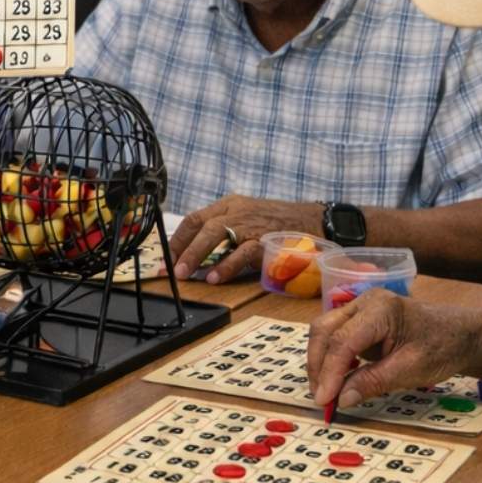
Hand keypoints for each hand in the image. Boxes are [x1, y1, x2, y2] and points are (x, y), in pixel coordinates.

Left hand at [169, 195, 320, 283]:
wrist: (315, 221)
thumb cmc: (278, 224)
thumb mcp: (247, 218)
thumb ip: (224, 232)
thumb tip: (195, 255)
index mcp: (230, 205)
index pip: (195, 218)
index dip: (177, 239)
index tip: (166, 259)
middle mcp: (237, 211)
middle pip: (201, 225)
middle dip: (182, 248)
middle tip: (170, 270)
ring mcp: (251, 224)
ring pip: (217, 234)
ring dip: (197, 255)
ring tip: (185, 274)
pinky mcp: (267, 240)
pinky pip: (242, 252)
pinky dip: (227, 265)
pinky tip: (215, 278)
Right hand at [306, 290, 481, 409]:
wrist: (462, 334)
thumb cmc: (443, 348)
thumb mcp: (411, 370)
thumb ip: (373, 382)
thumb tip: (340, 399)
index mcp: (381, 309)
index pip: (343, 341)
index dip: (330, 372)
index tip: (325, 400)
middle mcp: (364, 302)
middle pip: (324, 331)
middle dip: (318, 366)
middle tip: (321, 398)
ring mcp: (360, 308)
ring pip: (324, 332)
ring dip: (320, 362)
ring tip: (325, 391)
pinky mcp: (359, 319)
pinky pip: (334, 336)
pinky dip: (330, 358)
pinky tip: (336, 378)